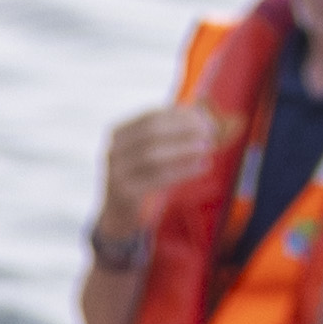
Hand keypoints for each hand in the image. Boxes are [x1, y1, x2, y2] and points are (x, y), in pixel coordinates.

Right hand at [93, 98, 221, 243]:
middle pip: (151, 132)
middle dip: (184, 129)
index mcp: (118, 134)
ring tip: (208, 146)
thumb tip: (203, 109)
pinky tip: (202, 166)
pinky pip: (159, 178)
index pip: (151, 116)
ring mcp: (116, 173)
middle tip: (210, 130)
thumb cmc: (141, 176)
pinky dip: (184, 170)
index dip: (180, 115)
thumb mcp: (148, 151)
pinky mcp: (125, 194)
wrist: (117, 214)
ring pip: (154, 155)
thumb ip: (169, 132)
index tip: (205, 117)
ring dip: (185, 148)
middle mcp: (113, 152)